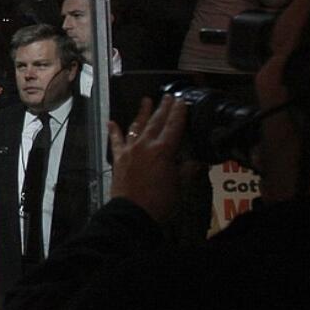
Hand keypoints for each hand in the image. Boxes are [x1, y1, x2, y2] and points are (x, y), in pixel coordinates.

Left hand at [108, 96, 187, 221]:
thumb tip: (198, 162)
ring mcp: (130, 151)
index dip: (179, 113)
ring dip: (142, 113)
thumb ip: (187, 171)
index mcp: (163, 151)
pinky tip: (111, 121)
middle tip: (168, 96)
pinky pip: (116, 141)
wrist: (132, 213)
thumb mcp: (179, 186)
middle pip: (156, 122)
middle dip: (163, 108)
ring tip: (146, 100)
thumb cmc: (160, 202)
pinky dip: (114, 131)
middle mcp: (145, 145)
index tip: (182, 100)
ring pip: (137, 127)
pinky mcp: (118, 159)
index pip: (174, 127)